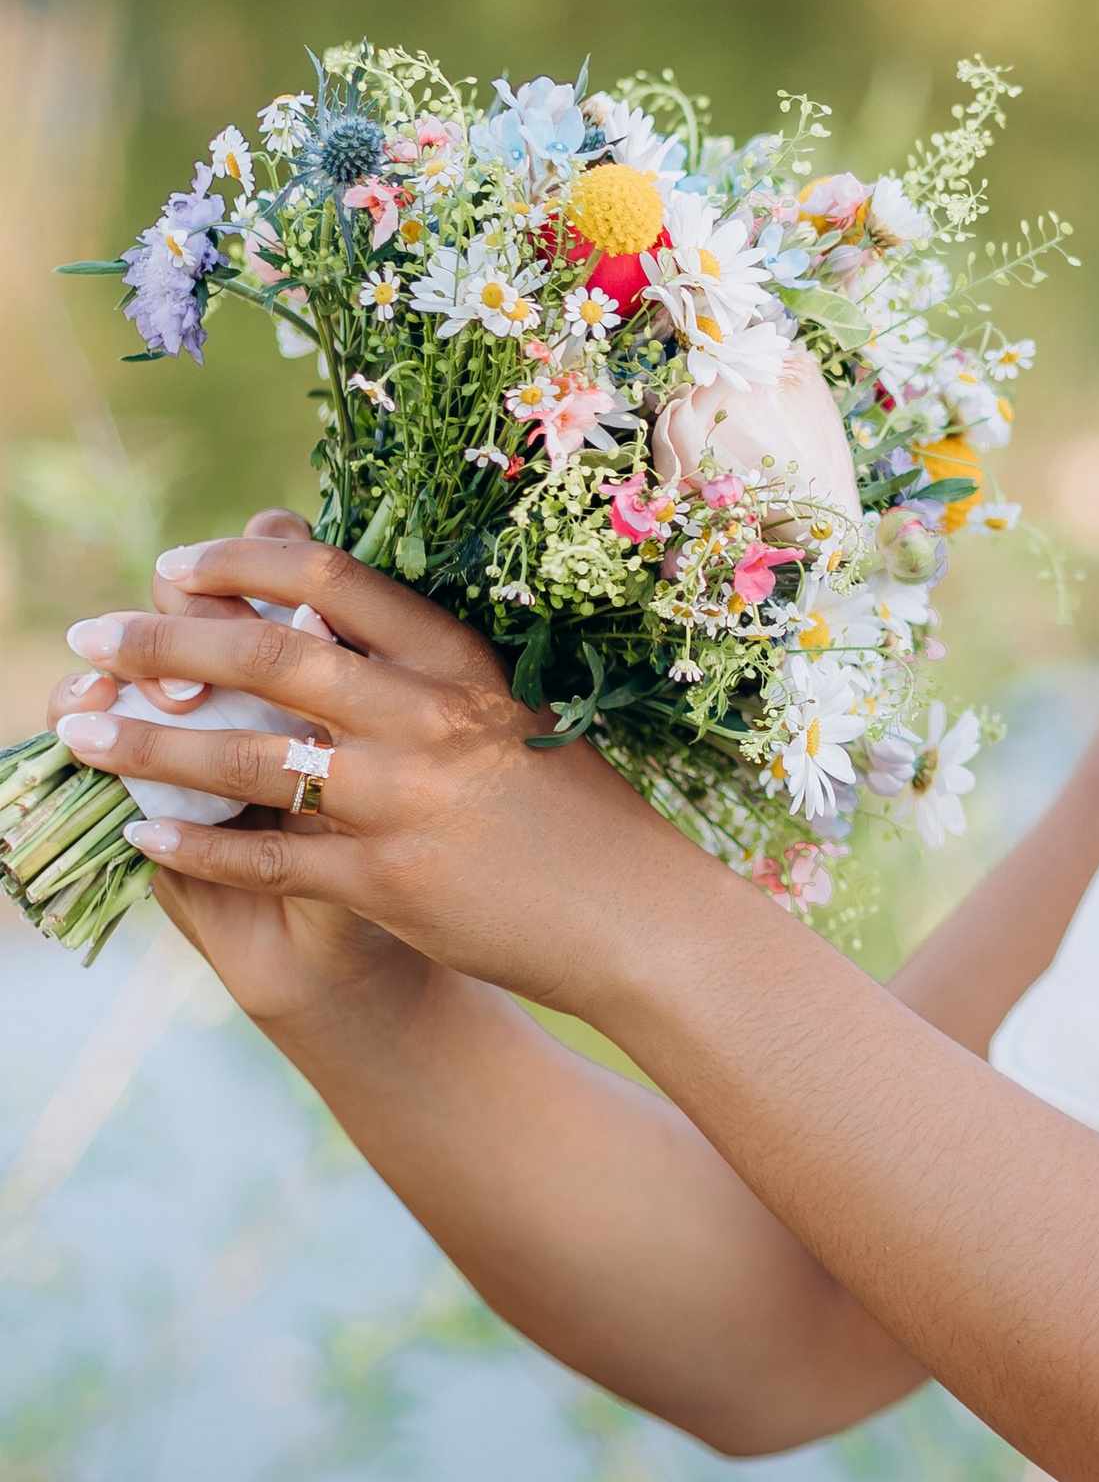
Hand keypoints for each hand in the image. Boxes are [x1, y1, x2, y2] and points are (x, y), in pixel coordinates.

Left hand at [49, 525, 694, 1017]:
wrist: (639, 918)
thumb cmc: (575, 810)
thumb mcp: (510, 711)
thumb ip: (418, 671)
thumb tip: (314, 620)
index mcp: (459, 661)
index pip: (330, 577)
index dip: (240, 562)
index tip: (177, 565)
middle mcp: (429, 719)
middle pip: (268, 656)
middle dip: (163, 643)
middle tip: (90, 635)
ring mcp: (407, 803)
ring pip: (247, 759)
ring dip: (146, 743)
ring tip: (76, 730)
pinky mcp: (389, 885)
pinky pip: (266, 858)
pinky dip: (193, 844)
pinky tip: (141, 831)